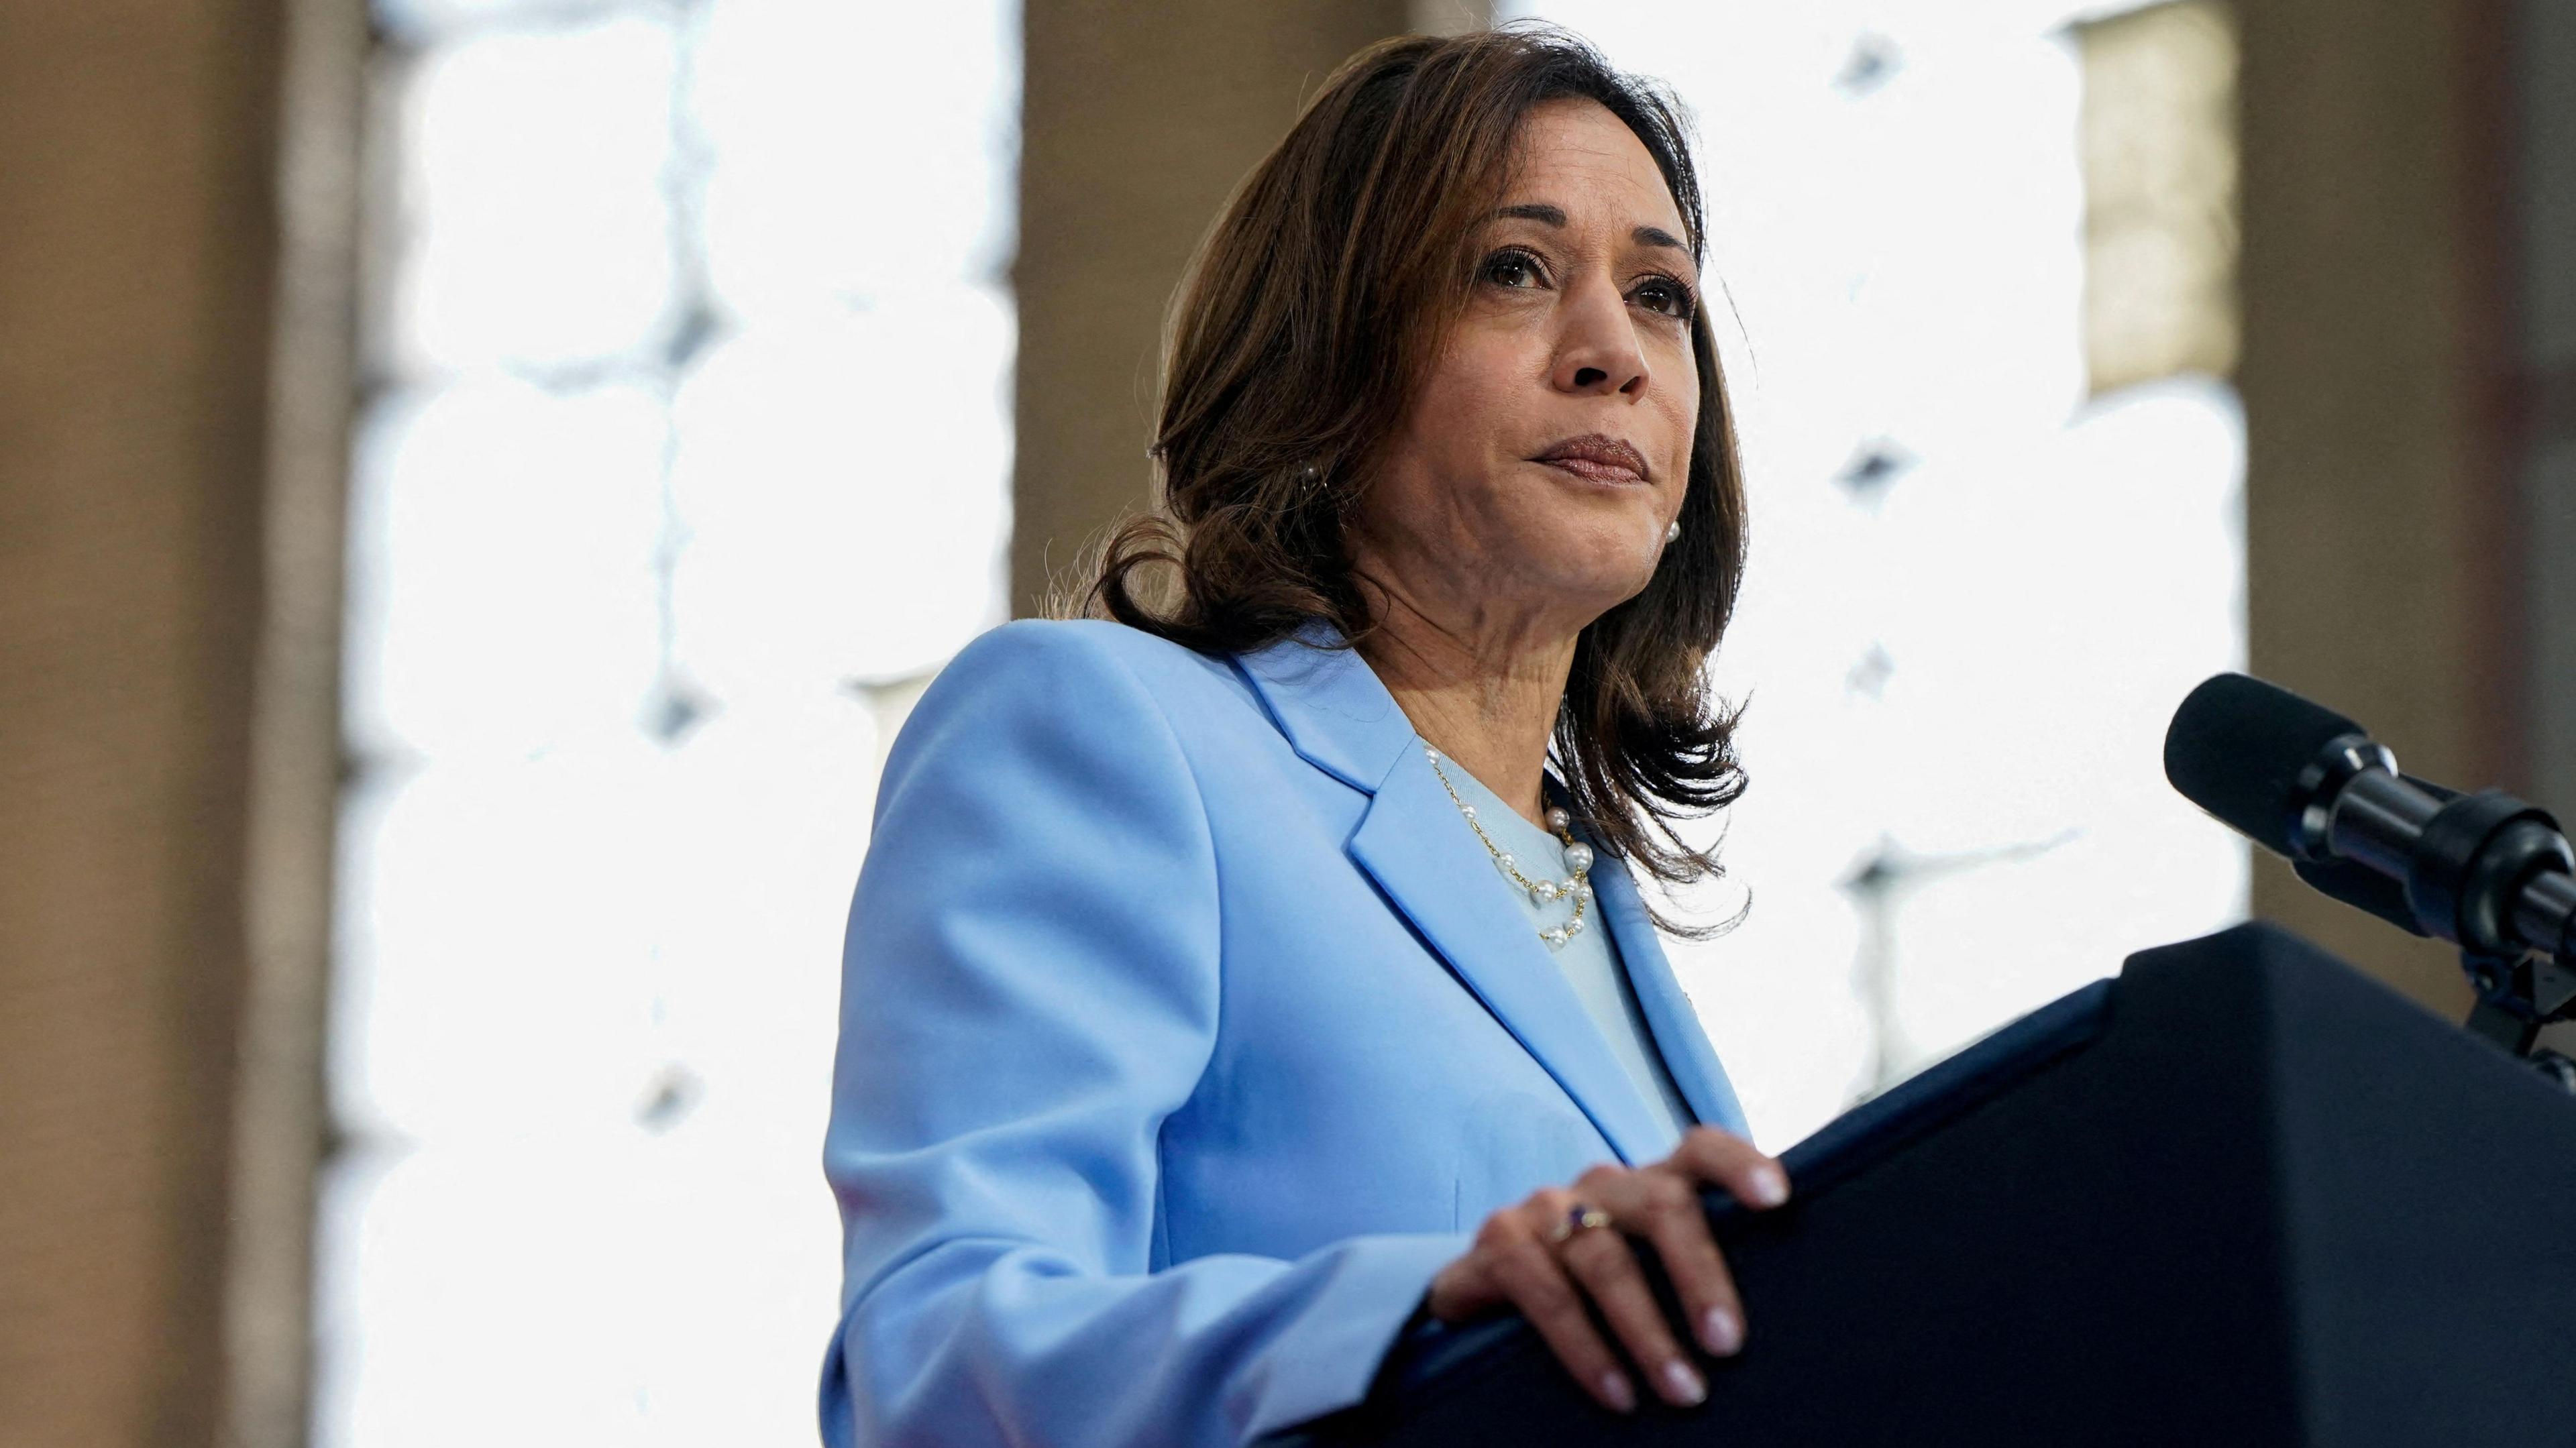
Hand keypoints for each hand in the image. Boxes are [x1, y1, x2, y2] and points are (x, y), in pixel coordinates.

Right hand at [1424, 1127, 1788, 1412]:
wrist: (1487, 1297)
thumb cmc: (1592, 1294)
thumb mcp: (1644, 1273)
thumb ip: (1690, 1276)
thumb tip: (1754, 1336)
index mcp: (1649, 1187)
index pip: (1700, 1151)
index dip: (1739, 1164)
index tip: (1778, 1198)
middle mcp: (1601, 1186)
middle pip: (1662, 1204)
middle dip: (1700, 1275)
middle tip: (1728, 1345)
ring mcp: (1545, 1208)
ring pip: (1607, 1259)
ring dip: (1648, 1333)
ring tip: (1684, 1392)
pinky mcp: (1499, 1242)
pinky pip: (1547, 1294)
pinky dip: (1587, 1349)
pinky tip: (1617, 1393)